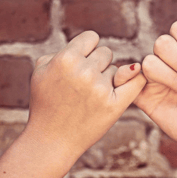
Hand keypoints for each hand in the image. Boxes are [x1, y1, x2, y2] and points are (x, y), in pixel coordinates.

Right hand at [27, 31, 145, 156]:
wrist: (51, 140)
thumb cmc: (45, 105)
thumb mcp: (40, 72)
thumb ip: (60, 52)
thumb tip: (87, 44)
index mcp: (66, 59)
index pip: (92, 38)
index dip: (88, 49)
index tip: (84, 60)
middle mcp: (85, 71)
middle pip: (106, 53)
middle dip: (97, 64)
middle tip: (85, 82)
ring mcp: (101, 89)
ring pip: (117, 69)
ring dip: (107, 79)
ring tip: (90, 96)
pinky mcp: (114, 105)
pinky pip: (136, 82)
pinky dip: (137, 78)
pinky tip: (136, 75)